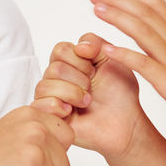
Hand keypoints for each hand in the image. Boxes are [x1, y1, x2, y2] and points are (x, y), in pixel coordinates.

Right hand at [35, 35, 143, 161]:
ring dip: (72, 93)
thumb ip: (95, 43)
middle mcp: (57, 79)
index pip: (60, 49)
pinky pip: (39, 105)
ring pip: (44, 86)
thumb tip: (79, 46)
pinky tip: (72, 111)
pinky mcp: (49, 117)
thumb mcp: (111, 59)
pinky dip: (58, 106)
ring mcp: (52, 97)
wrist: (126, 122)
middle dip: (79, 79)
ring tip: (86, 102)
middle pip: (54, 68)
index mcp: (69, 62)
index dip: (80, 60)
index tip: (95, 71)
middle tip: (92, 90)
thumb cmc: (119, 92)